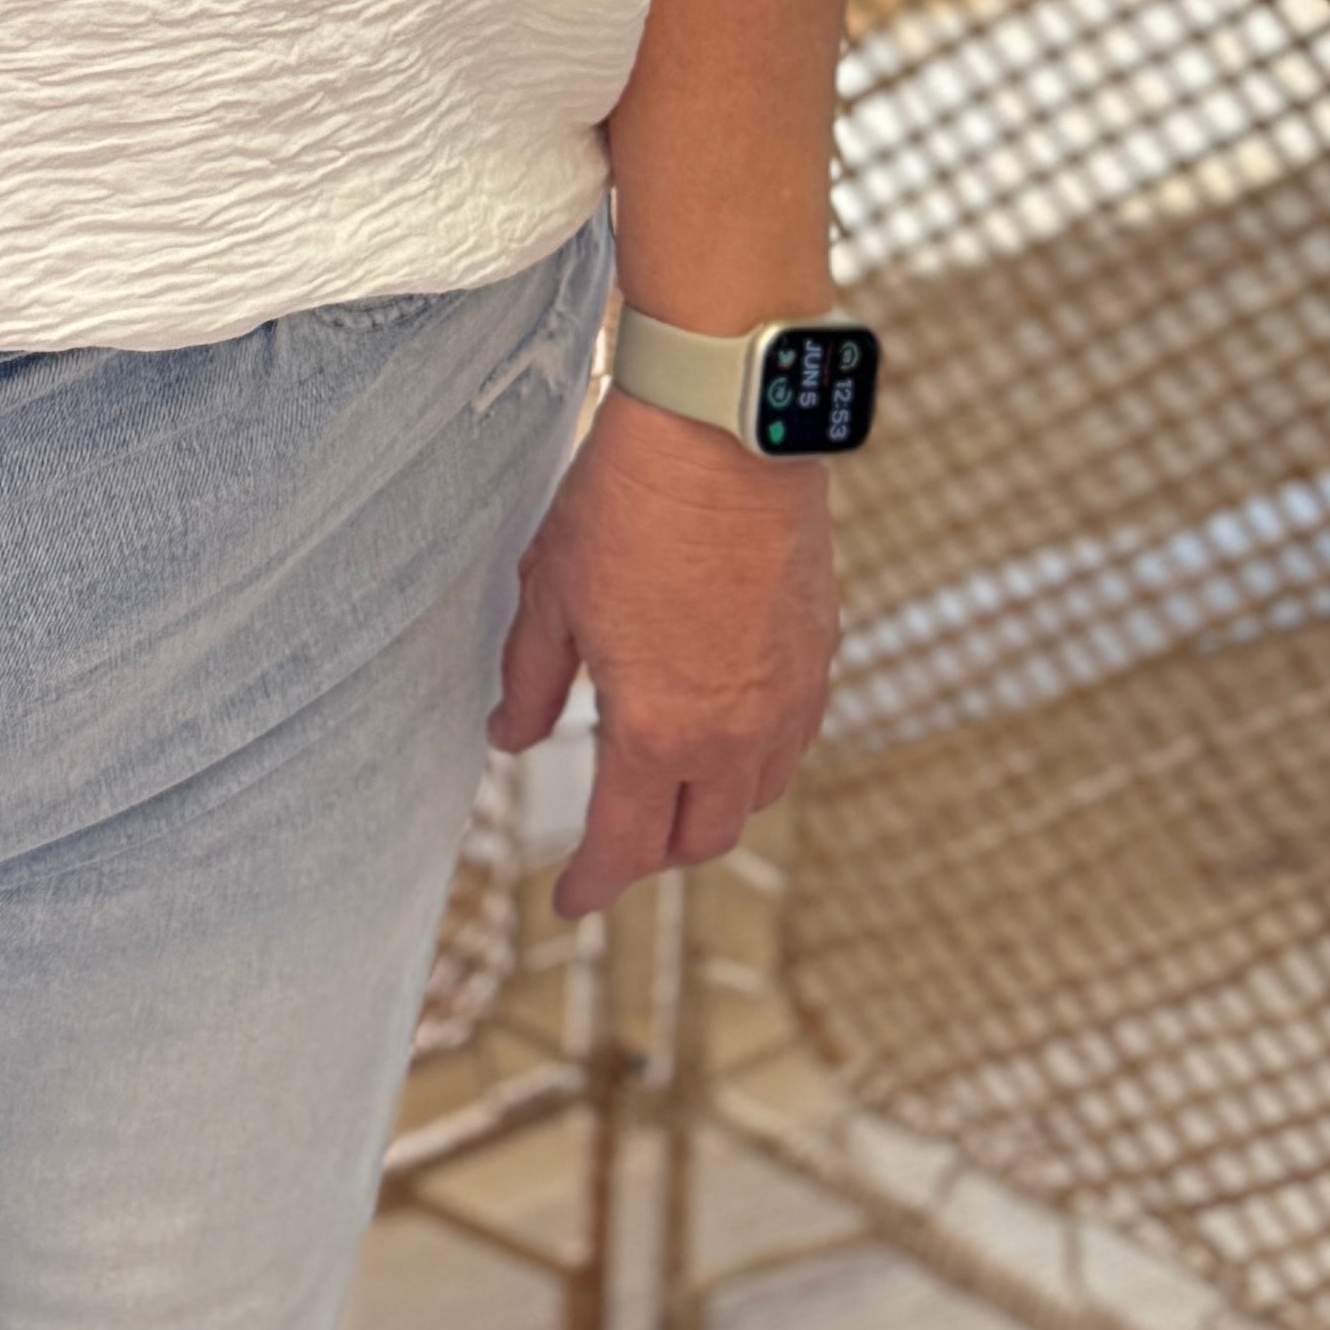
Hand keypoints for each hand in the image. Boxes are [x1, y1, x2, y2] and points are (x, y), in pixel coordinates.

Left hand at [490, 390, 837, 924]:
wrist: (723, 429)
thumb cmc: (629, 503)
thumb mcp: (551, 594)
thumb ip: (531, 681)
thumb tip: (509, 737)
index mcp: (658, 731)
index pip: (626, 846)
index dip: (591, 883)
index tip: (569, 899)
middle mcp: (735, 732)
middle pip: (702, 838)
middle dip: (654, 853)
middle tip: (615, 840)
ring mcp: (789, 696)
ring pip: (756, 795)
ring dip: (711, 809)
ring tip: (669, 786)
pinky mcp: (819, 653)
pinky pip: (793, 740)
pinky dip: (757, 758)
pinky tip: (726, 729)